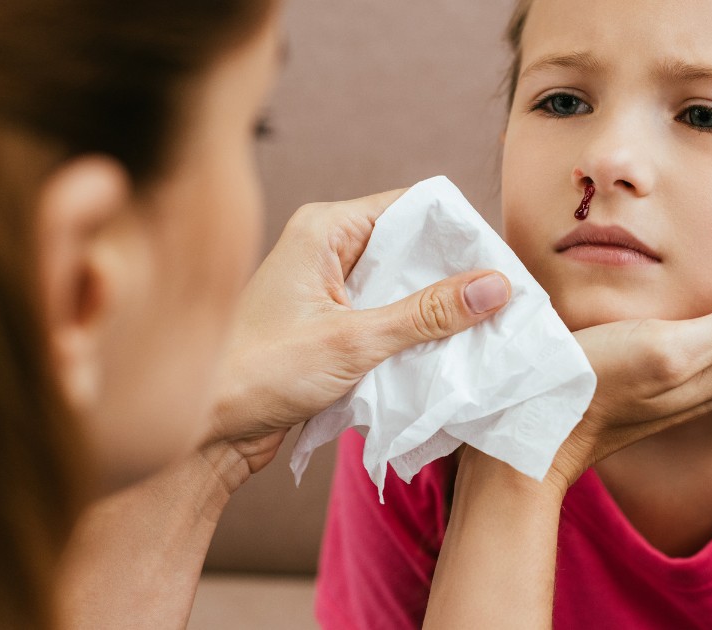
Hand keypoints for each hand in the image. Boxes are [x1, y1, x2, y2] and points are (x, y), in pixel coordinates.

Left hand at [209, 189, 511, 472]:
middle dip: (455, 276)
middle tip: (505, 303)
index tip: (501, 262)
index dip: (457, 232)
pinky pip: (387, 319)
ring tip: (487, 330)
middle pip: (411, 248)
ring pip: (402, 287)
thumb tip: (495, 285)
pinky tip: (449, 354)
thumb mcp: (354, 341)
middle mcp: (327, 250)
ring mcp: (329, 290)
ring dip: (437, 311)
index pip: (410, 207)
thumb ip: (426, 314)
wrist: (206, 430)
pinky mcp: (332, 327)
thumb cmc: (260, 373)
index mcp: (324, 229)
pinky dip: (415, 335)